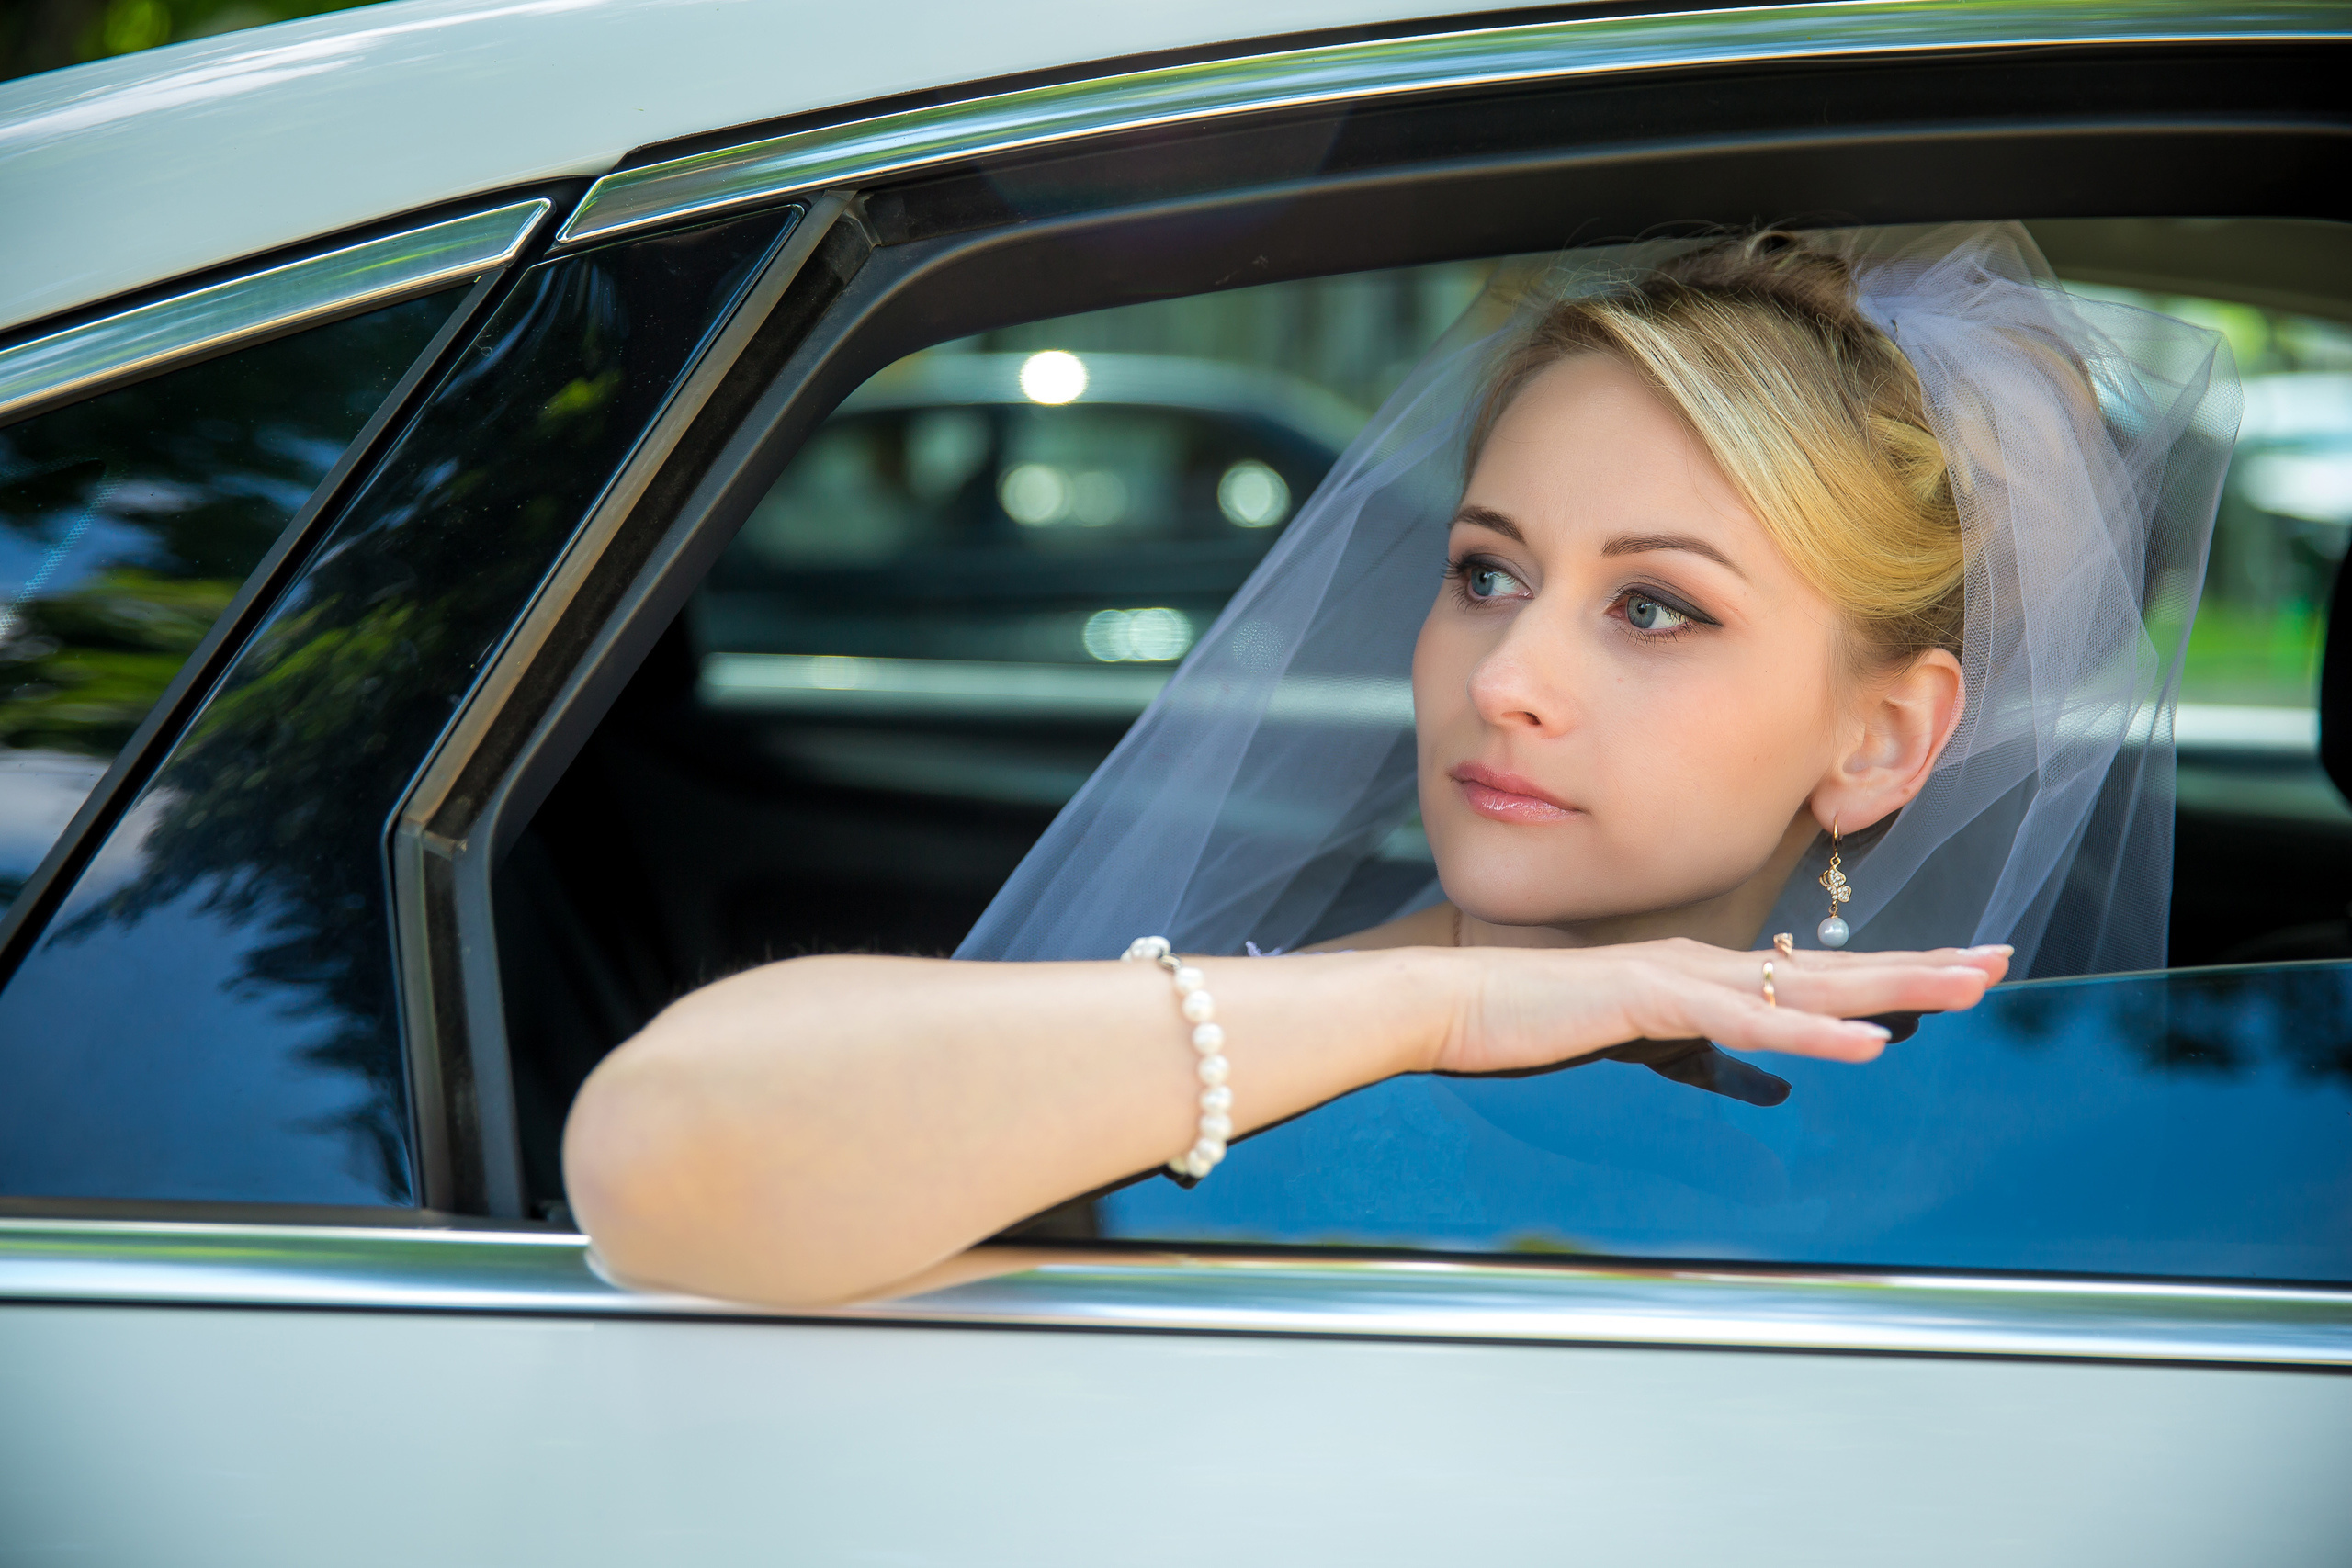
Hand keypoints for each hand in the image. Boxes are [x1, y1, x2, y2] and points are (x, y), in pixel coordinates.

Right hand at [1429, 937, 2006, 1078]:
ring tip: (1967, 989)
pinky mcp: (1653, 997)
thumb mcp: (1618, 1035)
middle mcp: (1704, 962)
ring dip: (1895, 986)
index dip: (1887, 970)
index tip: (1954, 968)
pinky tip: (1869, 1042)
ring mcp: (1682, 975)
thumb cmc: (1519, 1017)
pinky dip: (1815, 1032)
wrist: (1446, 998)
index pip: (1812, 974)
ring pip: (1810, 985)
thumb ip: (1679, 1045)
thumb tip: (1727, 1063)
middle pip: (1834, 968)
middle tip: (2000, 963)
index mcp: (1700, 972)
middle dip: (1922, 965)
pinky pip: (1749, 1021)